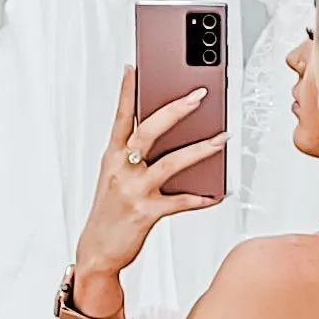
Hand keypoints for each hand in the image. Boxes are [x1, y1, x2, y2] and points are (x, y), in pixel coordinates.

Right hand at [69, 67, 217, 303]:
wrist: (97, 250)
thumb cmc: (109, 211)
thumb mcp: (114, 177)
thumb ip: (133, 155)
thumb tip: (165, 135)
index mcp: (112, 156)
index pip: (120, 117)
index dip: (126, 92)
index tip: (133, 68)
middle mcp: (121, 170)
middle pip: (149, 131)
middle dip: (176, 110)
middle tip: (198, 95)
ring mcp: (134, 191)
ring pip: (172, 163)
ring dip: (200, 149)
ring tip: (221, 138)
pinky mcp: (147, 213)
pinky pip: (181, 202)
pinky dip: (201, 198)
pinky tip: (216, 194)